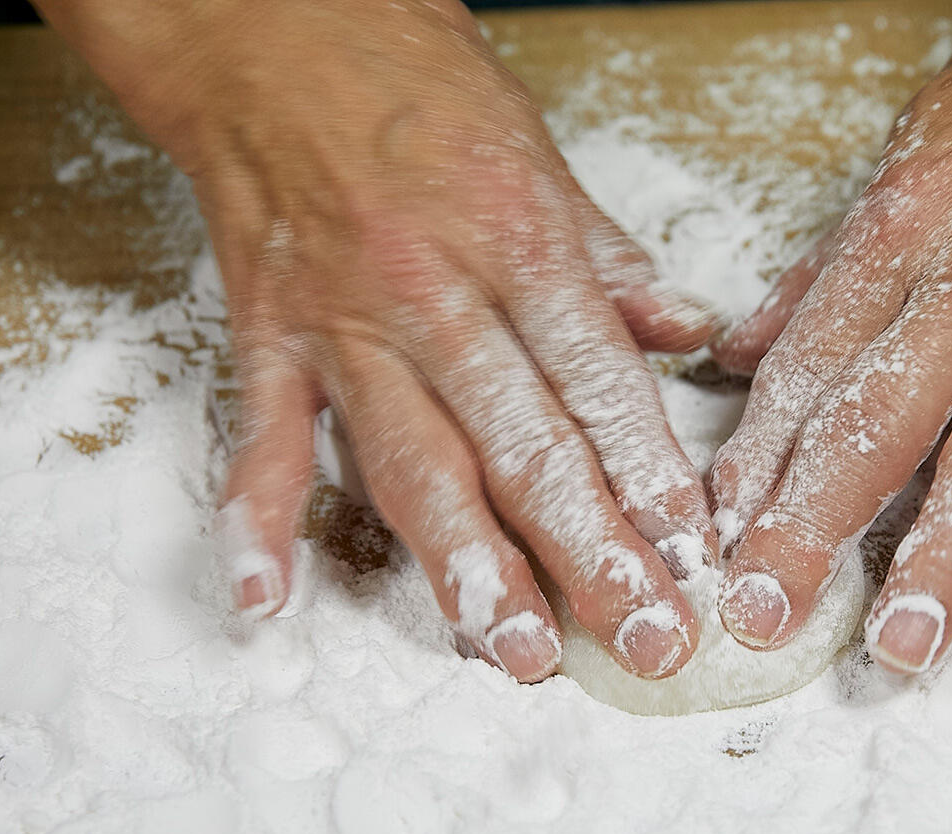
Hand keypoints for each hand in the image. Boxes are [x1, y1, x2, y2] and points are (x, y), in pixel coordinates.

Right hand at [38, 0, 722, 680]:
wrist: (266, 21)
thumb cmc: (409, 78)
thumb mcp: (538, 153)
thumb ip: (608, 261)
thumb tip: (687, 333)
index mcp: (519, 242)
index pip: (601, 388)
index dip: (651, 483)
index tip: (693, 563)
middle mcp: (436, 293)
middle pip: (525, 446)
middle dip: (591, 555)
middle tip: (644, 642)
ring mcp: (345, 322)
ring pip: (413, 463)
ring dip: (466, 568)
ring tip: (516, 653)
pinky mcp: (266, 333)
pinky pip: (263, 437)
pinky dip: (258, 519)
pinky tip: (268, 598)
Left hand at [709, 0, 951, 672]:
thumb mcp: (896, 162)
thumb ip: (820, 275)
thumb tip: (742, 357)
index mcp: (899, 232)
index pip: (809, 369)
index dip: (756, 461)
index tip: (719, 537)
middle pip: (882, 420)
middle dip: (816, 525)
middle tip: (768, 611)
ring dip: (950, 552)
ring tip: (907, 638)